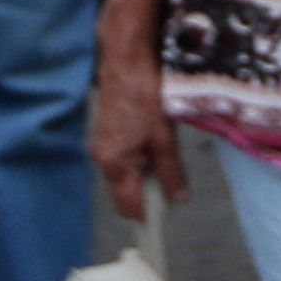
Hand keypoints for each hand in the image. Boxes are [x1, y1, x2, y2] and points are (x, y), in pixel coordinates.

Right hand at [92, 24, 187, 220]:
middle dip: (149, 190)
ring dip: (146, 169)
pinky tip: (154, 136)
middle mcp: (102, 157)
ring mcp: (101, 142)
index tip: (164, 222)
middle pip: (127, 189)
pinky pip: (124, 153)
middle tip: (174, 180)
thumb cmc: (144, 95)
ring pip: (127, 170)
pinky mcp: (106, 129)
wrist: (126, 58)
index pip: (128, 206)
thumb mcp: (164, 138)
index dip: (148, 216)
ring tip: (165, 149)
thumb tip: (178, 199)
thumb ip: (170, 172)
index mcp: (114, 163)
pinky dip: (140, 153)